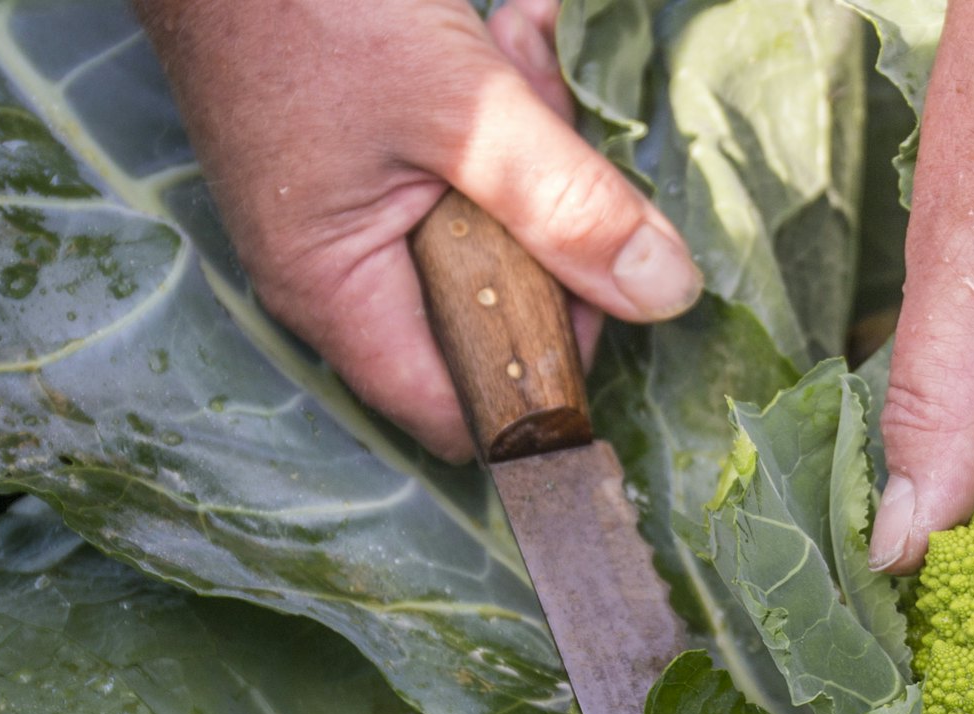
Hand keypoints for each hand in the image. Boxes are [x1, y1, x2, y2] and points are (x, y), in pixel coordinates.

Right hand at [135, 0, 701, 459]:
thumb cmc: (309, 14)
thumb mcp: (465, 112)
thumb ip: (567, 205)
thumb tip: (664, 292)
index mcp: (338, 297)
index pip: (461, 413)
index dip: (546, 379)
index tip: (610, 293)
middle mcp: (339, 276)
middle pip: (493, 310)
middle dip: (550, 221)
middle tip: (555, 122)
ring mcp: (354, 217)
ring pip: (493, 227)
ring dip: (534, 139)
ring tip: (521, 44)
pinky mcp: (373, 162)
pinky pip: (466, 169)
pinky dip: (503, 108)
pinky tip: (512, 33)